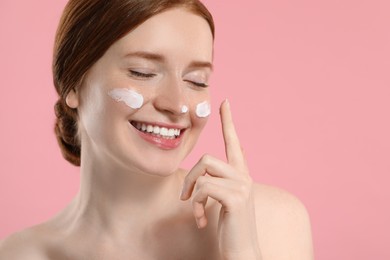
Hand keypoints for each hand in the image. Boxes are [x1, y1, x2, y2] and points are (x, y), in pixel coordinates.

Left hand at [180, 100, 261, 258]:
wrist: (241, 252)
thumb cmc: (230, 227)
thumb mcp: (222, 200)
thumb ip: (217, 182)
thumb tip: (208, 171)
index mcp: (240, 175)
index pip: (234, 142)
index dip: (228, 122)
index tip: (224, 102)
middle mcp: (244, 176)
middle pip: (206, 158)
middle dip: (189, 176)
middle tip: (185, 197)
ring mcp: (242, 185)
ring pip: (204, 169)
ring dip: (191, 190)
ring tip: (194, 209)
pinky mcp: (236, 197)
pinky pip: (203, 187)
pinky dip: (195, 204)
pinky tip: (201, 220)